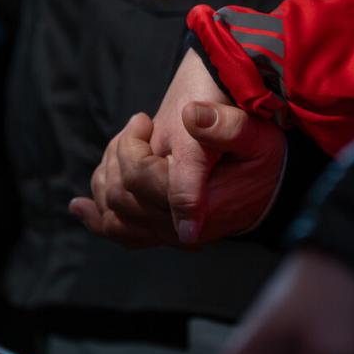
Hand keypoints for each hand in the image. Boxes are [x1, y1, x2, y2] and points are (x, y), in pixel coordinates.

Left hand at [70, 48, 285, 244]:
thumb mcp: (257, 135)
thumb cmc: (265, 158)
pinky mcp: (161, 234)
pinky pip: (122, 233)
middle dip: (119, 154)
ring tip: (127, 144)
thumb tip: (192, 116)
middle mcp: (182, 230)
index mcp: (203, 204)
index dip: (131, 151)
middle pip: (121, 198)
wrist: (272, 186)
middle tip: (140, 125)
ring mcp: (169, 236)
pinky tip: (80, 206)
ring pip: (114, 214)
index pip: (142, 181)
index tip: (143, 121)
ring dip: (107, 176)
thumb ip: (227, 127)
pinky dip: (98, 218)